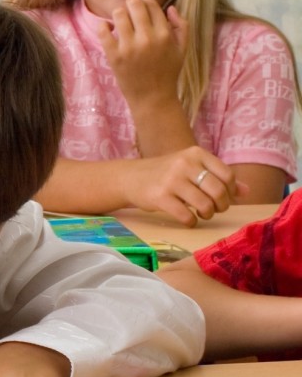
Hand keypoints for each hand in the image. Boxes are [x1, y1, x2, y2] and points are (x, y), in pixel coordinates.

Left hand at [97, 0, 187, 115]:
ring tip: (119, 19)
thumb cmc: (168, 73)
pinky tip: (107, 28)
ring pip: (118, 15)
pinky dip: (103, 26)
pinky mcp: (114, 56)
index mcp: (165, 34)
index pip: (151, 5)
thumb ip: (182, 26)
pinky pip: (103, 32)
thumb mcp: (182, 49)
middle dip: (129, 2)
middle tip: (127, 6)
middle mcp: (147, 38)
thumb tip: (170, 8)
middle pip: (134, 6)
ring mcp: (129, 47)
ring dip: (117, 13)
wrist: (153, 98)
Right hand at [118, 146, 244, 225]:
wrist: (130, 178)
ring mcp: (171, 180)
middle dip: (221, 205)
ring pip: (204, 205)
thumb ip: (218, 177)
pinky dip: (191, 222)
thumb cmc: (166, 174)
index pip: (227, 175)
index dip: (230, 191)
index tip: (222, 197)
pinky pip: (186, 216)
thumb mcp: (192, 169)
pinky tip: (187, 219)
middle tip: (214, 209)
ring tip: (201, 214)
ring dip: (207, 214)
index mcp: (195, 154)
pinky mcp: (160, 197)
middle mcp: (184, 164)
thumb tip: (245, 191)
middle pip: (218, 191)